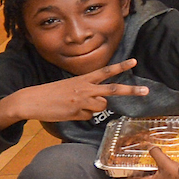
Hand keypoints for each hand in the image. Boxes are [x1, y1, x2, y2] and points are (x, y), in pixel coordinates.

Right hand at [0, 58, 146, 126]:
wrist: (32, 100)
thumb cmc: (51, 94)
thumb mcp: (71, 87)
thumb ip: (87, 92)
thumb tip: (100, 102)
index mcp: (83, 79)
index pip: (106, 71)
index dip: (120, 66)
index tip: (134, 61)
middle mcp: (86, 88)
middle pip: (114, 89)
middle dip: (131, 90)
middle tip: (146, 91)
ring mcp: (83, 101)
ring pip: (102, 107)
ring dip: (94, 108)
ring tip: (77, 105)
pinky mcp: (77, 112)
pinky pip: (88, 117)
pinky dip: (82, 116)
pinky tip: (69, 112)